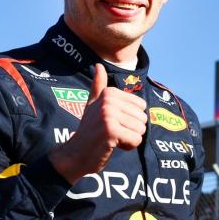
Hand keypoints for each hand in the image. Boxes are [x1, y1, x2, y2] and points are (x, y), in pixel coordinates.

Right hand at [49, 63, 146, 183]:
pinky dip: (127, 147)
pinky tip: (112, 145)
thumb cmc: (88, 130)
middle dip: (131, 130)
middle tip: (112, 133)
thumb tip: (98, 65)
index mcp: (109, 93)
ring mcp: (109, 115)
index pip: (141, 107)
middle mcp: (108, 101)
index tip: (112, 123)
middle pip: (143, 118)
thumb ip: (97, 86)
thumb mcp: (92, 105)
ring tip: (111, 138)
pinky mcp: (111, 131)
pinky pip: (136, 140)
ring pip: (141, 130)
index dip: (130, 119)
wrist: (75, 153)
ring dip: (129, 139)